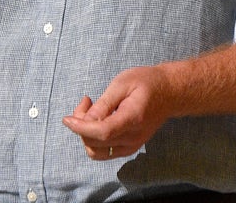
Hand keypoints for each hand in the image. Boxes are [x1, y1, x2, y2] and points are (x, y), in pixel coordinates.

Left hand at [61, 65, 176, 159]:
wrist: (169, 93)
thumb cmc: (146, 83)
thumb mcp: (123, 83)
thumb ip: (104, 104)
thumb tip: (85, 120)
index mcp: (133, 119)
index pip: (102, 132)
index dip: (81, 128)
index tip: (67, 119)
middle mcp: (133, 138)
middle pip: (95, 143)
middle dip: (81, 125)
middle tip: (86, 101)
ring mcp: (132, 145)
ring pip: (97, 152)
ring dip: (85, 134)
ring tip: (91, 110)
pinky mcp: (129, 147)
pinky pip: (104, 152)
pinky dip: (94, 139)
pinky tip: (97, 120)